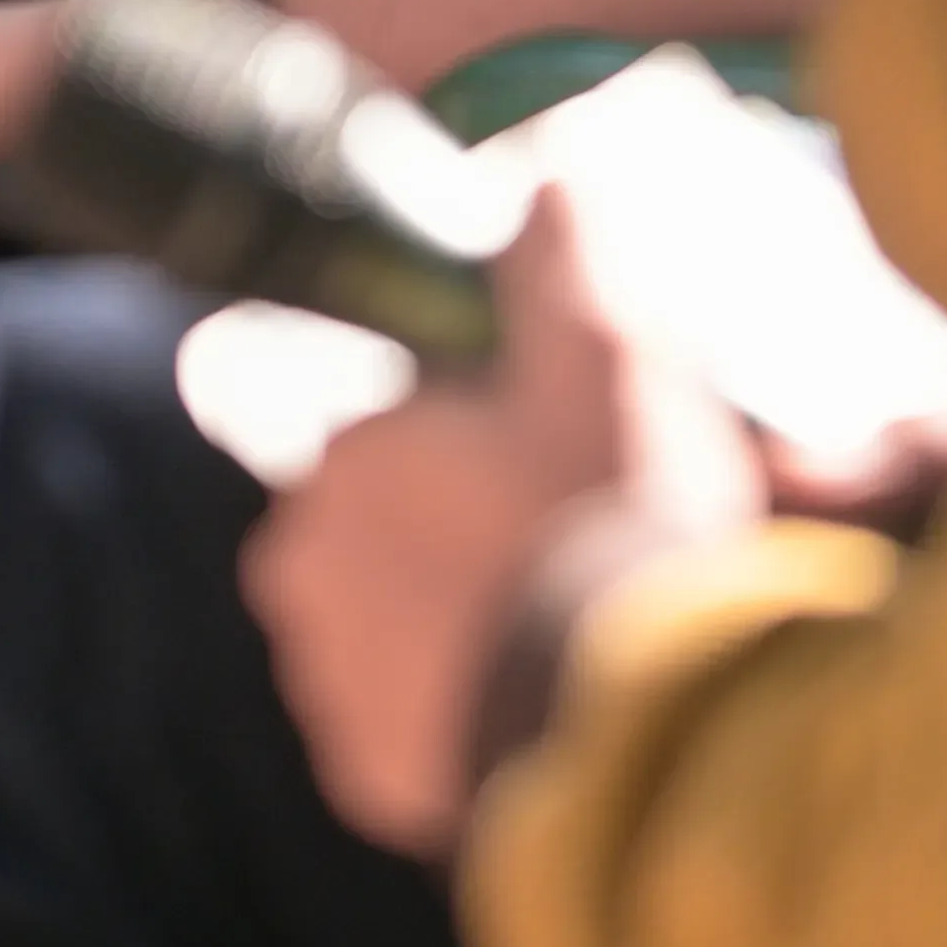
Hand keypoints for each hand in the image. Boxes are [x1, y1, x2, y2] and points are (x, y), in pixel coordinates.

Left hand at [239, 187, 764, 856]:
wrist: (644, 734)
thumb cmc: (613, 523)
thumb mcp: (609, 351)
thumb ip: (565, 247)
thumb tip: (546, 161)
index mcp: (339, 457)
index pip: (375, 424)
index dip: (454, 436)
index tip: (532, 458)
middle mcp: (301, 571)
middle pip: (370, 529)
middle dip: (440, 532)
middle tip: (551, 546)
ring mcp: (330, 685)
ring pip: (382, 631)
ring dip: (446, 627)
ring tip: (553, 632)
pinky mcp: (373, 785)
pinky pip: (406, 733)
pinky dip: (455, 720)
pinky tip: (533, 705)